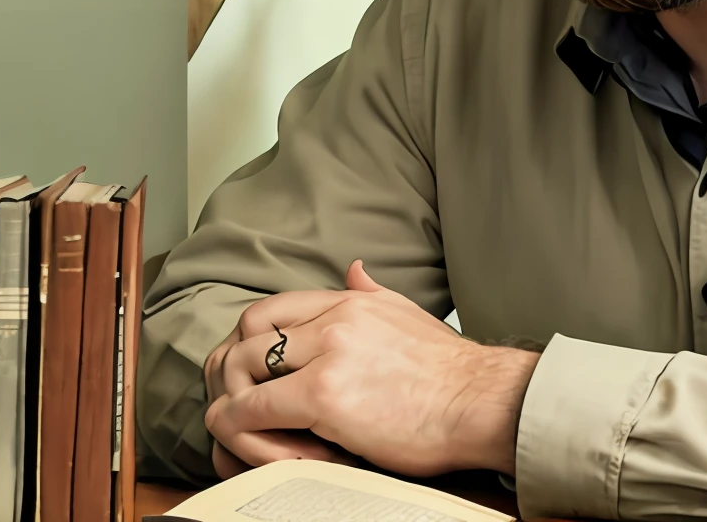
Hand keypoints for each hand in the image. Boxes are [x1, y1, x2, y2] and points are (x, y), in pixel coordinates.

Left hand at [203, 261, 539, 477]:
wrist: (477, 400)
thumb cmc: (447, 371)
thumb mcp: (405, 313)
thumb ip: (371, 292)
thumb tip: (354, 268)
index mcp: (349, 300)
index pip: (272, 307)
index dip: (248, 340)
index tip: (247, 369)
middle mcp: (334, 318)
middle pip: (250, 331)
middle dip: (231, 366)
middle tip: (229, 396)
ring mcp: (328, 354)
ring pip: (244, 365)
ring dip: (229, 396)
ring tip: (231, 421)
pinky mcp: (325, 395)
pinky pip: (258, 407)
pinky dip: (238, 424)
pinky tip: (239, 437)